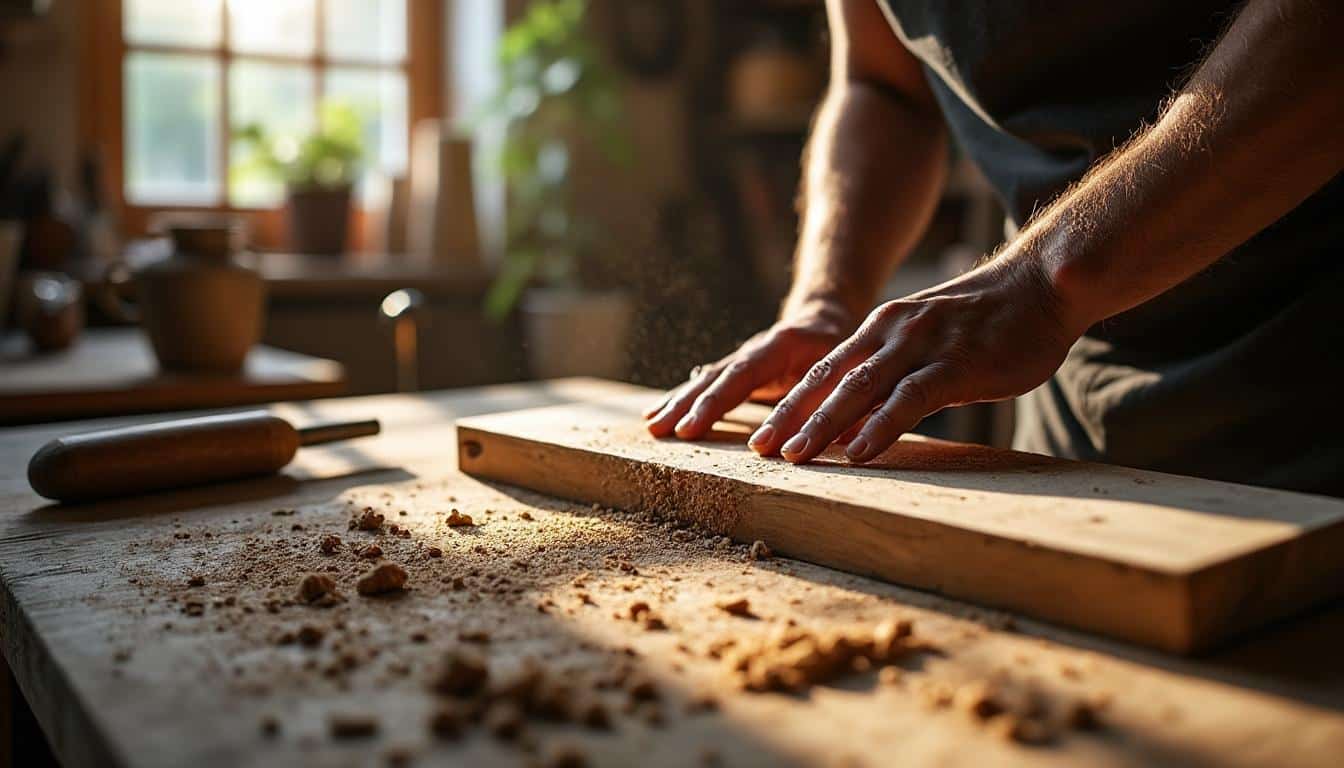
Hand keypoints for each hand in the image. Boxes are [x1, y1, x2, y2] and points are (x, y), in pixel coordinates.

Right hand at [644, 301, 856, 439]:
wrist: (826, 316)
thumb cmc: (843, 345)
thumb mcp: (851, 365)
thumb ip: (840, 394)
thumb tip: (839, 429)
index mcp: (781, 345)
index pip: (742, 374)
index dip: (716, 402)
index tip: (690, 428)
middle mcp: (754, 350)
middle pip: (714, 377)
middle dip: (686, 404)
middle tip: (660, 430)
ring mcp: (742, 360)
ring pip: (704, 379)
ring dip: (677, 402)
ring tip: (651, 425)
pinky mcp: (736, 371)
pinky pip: (705, 384)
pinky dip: (682, 400)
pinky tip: (658, 416)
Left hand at [749, 256, 1084, 463]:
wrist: (1044, 284)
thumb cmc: (991, 321)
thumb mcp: (931, 342)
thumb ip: (897, 375)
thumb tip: (865, 423)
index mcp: (882, 328)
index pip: (824, 370)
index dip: (790, 404)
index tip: (763, 436)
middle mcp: (892, 333)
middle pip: (829, 379)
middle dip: (790, 417)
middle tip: (758, 451)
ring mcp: (922, 346)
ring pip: (860, 389)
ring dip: (823, 424)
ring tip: (795, 457)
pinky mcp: (956, 364)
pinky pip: (909, 398)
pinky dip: (880, 426)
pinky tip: (858, 452)